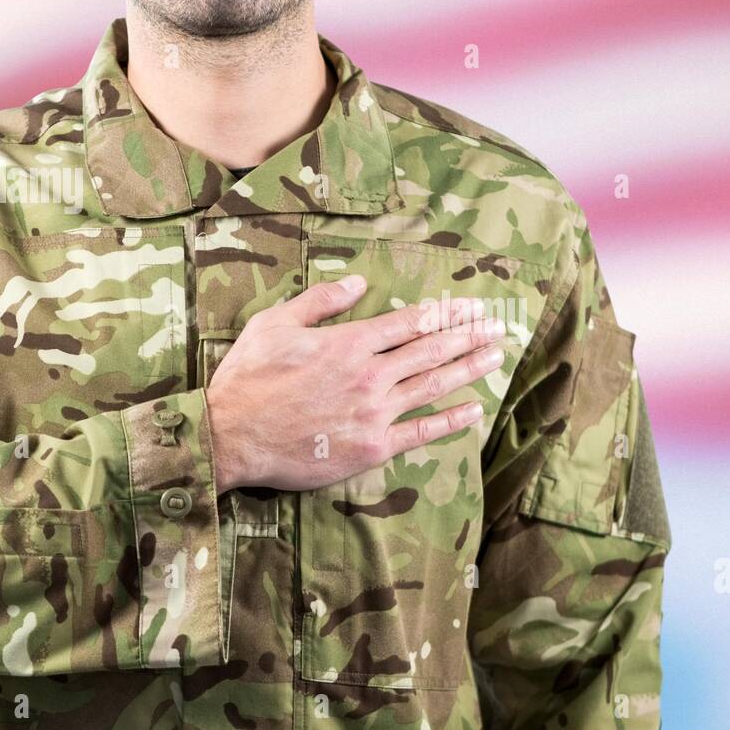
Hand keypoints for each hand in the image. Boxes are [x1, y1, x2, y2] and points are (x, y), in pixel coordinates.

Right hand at [204, 275, 503, 492]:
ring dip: (469, 369)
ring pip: (433, 385)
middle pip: (431, 350)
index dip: (448, 313)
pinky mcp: (372, 447)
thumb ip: (320, 301)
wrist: (231, 436)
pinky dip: (450, 420)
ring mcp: (374, 413)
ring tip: (495, 356)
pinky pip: (421, 431)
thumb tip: (358, 281)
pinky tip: (473, 409)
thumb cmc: (248, 379)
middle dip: (469, 336)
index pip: (411, 322)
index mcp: (349, 342)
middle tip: (499, 327)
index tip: (474, 305)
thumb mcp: (275, 324)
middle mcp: (369, 374)